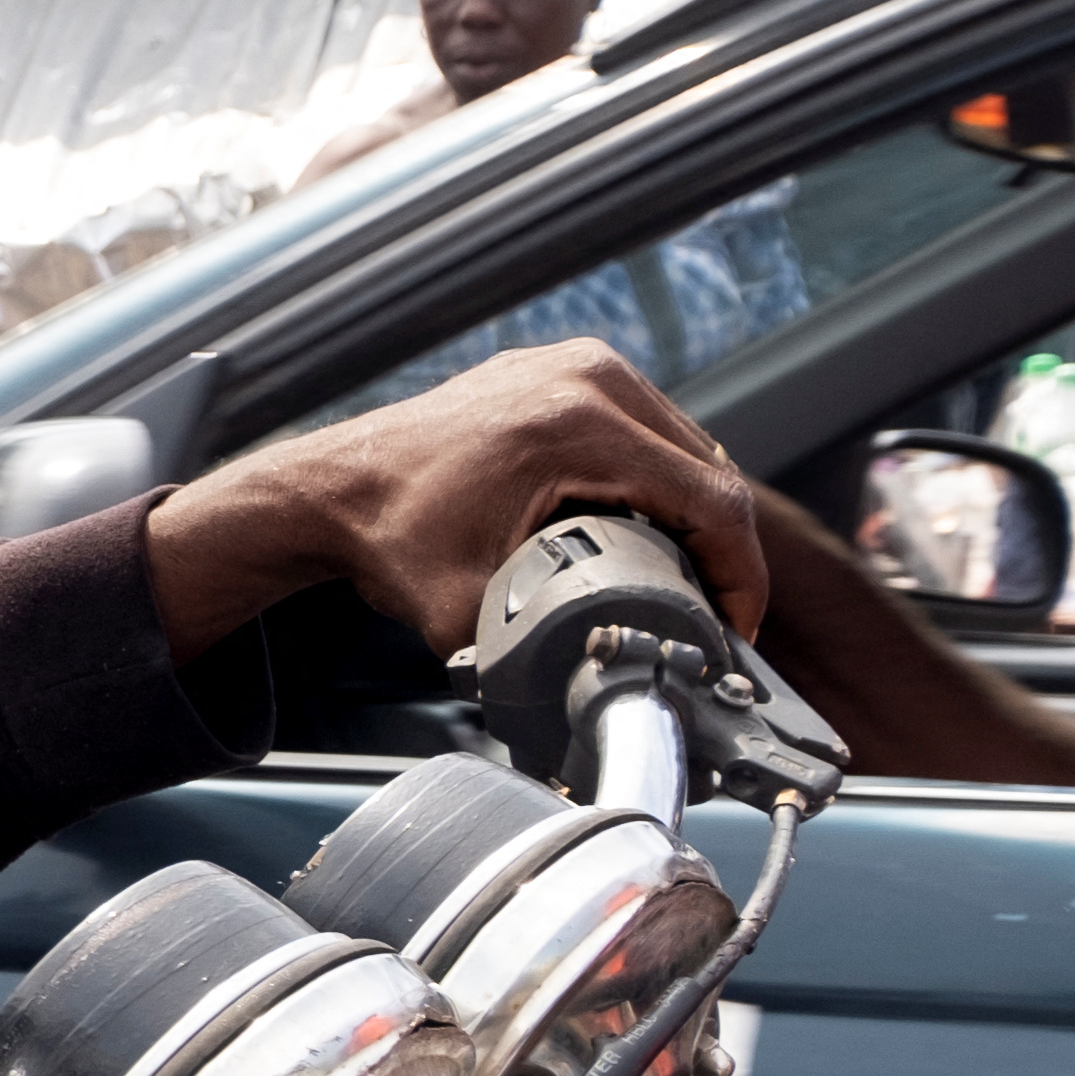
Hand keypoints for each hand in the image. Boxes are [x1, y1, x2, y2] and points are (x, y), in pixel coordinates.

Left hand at [143, 339, 766, 659]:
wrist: (335, 487)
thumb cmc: (388, 539)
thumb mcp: (466, 614)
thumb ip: (530, 659)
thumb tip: (583, 713)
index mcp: (574, 426)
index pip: (709, 498)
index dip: (739, 571)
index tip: (735, 622)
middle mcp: (585, 378)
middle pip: (707, 467)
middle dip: (721, 545)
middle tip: (715, 611)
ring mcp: (576, 363)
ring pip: (684, 442)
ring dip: (696, 508)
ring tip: (690, 575)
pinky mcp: (567, 368)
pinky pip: (645, 423)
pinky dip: (660, 473)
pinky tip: (655, 523)